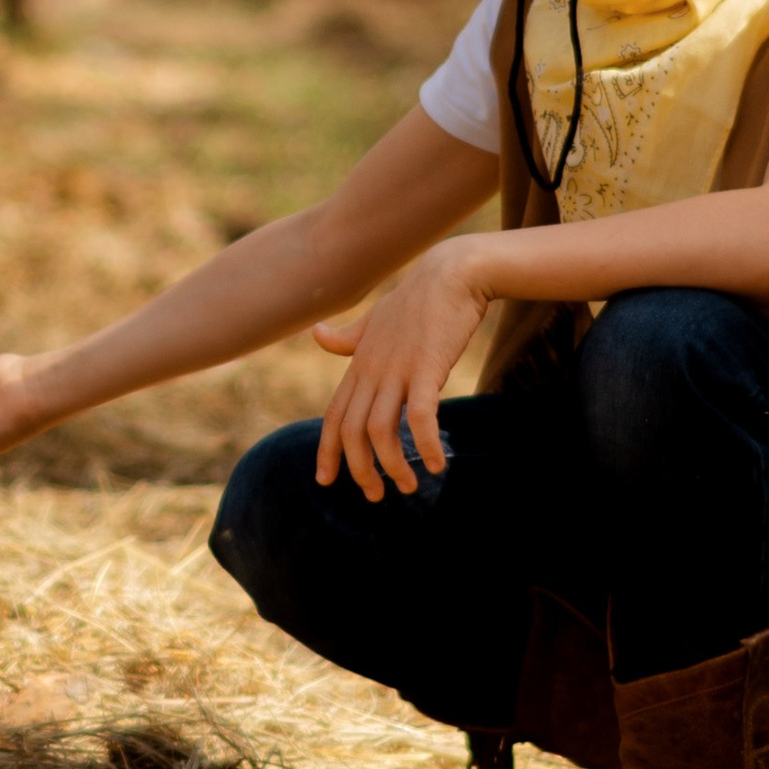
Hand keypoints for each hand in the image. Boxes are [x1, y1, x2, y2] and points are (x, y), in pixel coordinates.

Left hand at [312, 249, 489, 498]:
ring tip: (409, 487)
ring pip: (380, 430)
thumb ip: (347, 338)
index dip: (327, 450)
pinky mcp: (427, 368)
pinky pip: (420, 417)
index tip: (325, 480)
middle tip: (375, 495)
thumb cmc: (415, 299)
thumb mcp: (374, 319)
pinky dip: (425, 444)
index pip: (333, 415)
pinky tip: (439, 464)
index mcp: (359, 364)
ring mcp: (398, 370)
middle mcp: (372, 370)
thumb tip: (317, 335)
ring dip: (393, 466)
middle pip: (352, 431)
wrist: (451, 273)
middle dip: (359, 470)